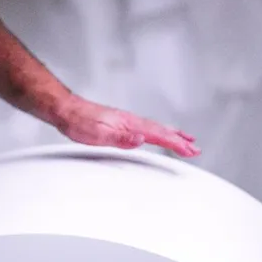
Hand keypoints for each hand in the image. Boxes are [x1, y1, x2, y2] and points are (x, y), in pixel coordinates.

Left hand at [52, 96, 200, 156]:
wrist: (66, 110)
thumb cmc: (79, 122)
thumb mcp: (98, 134)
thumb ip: (121, 137)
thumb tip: (142, 139)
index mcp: (129, 123)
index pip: (158, 134)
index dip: (176, 143)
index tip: (190, 150)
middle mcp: (131, 120)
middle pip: (161, 130)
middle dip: (180, 140)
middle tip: (195, 149)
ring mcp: (127, 121)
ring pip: (155, 128)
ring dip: (172, 134)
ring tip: (185, 140)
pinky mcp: (121, 123)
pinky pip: (146, 128)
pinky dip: (157, 132)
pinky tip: (155, 135)